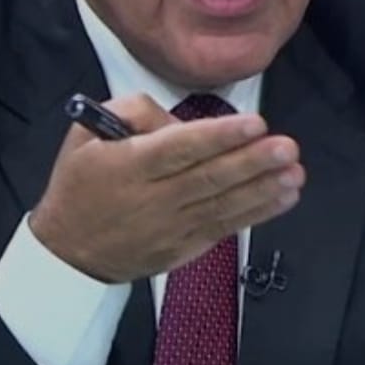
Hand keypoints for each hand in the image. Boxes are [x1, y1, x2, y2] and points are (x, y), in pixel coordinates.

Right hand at [29, 94, 303, 281]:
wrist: (68, 251)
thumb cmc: (80, 182)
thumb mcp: (87, 132)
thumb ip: (133, 112)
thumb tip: (181, 122)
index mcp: (130, 165)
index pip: (180, 149)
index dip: (219, 137)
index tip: (255, 124)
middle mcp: (153, 198)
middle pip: (209, 179)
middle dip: (252, 162)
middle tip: (287, 147)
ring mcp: (172, 228)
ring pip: (223, 206)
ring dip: (263, 189)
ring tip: (295, 172)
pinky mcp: (184, 248)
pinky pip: (224, 228)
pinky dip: (256, 213)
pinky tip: (282, 197)